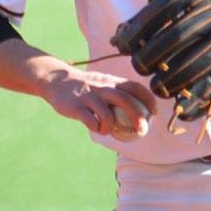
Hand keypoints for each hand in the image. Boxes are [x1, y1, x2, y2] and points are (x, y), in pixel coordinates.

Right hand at [0, 38, 156, 135]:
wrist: (56, 80)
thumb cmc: (84, 86)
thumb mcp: (102, 83)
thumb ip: (117, 92)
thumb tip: (137, 110)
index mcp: (110, 81)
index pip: (134, 87)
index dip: (147, 99)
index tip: (154, 112)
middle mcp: (102, 87)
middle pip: (125, 100)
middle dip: (137, 116)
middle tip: (142, 130)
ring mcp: (89, 97)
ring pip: (107, 114)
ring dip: (112, 127)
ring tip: (107, 130)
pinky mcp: (76, 107)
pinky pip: (90, 121)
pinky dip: (96, 128)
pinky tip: (95, 128)